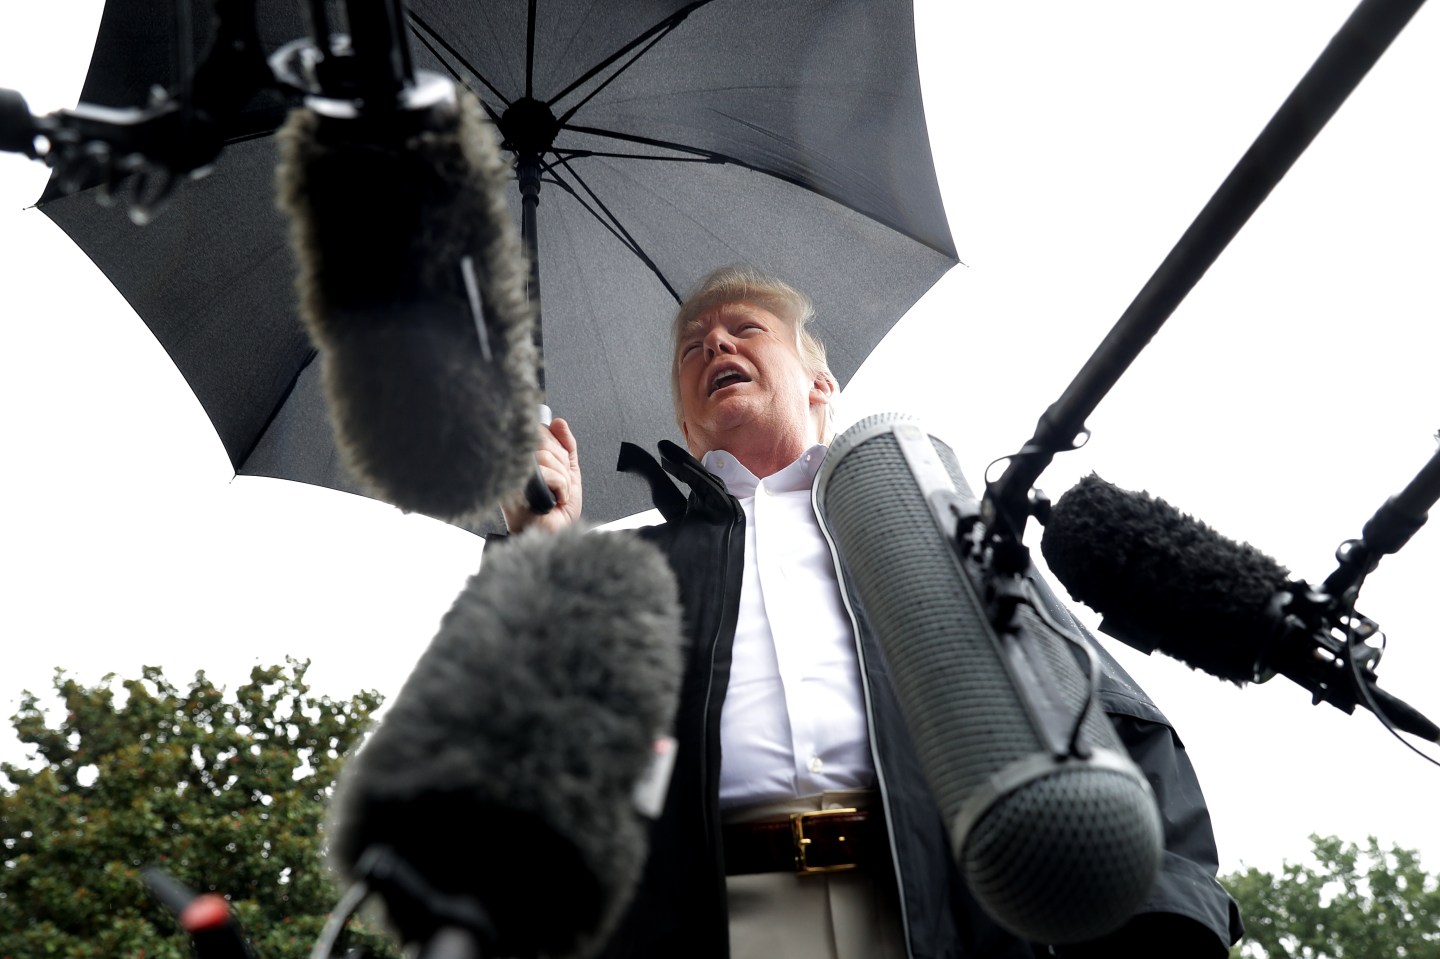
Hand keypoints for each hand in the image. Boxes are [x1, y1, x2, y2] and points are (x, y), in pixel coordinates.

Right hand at [502, 417, 581, 533]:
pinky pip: (548, 474)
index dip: (559, 449)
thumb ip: (566, 446)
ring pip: (548, 457)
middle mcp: (516, 464)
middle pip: (545, 441)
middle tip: (559, 486)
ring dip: (563, 481)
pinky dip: (560, 489)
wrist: (554, 536)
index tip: (560, 468)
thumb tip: (558, 422)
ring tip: (556, 496)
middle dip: (563, 467)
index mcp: (526, 458)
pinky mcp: (517, 489)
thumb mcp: (568, 472)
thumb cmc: (556, 512)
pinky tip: (553, 500)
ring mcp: (514, 475)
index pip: (542, 431)